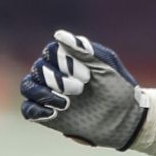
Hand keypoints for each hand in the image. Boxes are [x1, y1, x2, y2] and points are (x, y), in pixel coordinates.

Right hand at [20, 31, 147, 148]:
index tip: (87, 76)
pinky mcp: (46, 114)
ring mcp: (49, 93)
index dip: (64, 62)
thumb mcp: (107, 68)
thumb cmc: (119, 89)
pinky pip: (28, 109)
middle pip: (38, 68)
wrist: (126, 120)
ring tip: (66, 103)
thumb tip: (58, 35)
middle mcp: (54, 73)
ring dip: (44, 93)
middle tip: (80, 89)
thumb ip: (85, 51)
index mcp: (68, 59)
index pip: (51, 51)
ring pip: (28, 86)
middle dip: (57, 79)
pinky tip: (55, 113)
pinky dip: (37, 110)